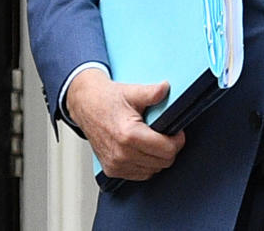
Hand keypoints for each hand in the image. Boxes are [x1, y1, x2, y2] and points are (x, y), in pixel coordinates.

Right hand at [66, 68, 185, 179]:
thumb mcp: (132, 92)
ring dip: (158, 158)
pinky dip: (147, 165)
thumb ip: (152, 92)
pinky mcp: (112, 170)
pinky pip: (140, 175)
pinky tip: (144, 149)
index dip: (177, 140)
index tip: (177, 132)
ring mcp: (116, 165)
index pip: (167, 150)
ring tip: (154, 140)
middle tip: (167, 134)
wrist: (85, 105)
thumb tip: (166, 88)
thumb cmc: (106, 99)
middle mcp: (121, 154)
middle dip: (170, 148)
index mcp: (129, 135)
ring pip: (153, 171)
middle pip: (163, 162)